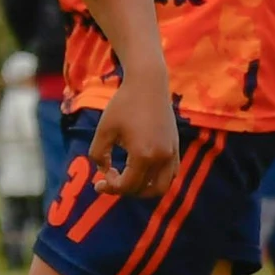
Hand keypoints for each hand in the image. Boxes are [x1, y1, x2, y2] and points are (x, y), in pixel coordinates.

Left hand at [89, 73, 178, 198]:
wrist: (148, 84)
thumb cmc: (123, 105)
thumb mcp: (104, 130)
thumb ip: (98, 155)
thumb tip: (104, 172)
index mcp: (143, 155)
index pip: (128, 186)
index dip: (111, 187)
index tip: (99, 181)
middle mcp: (162, 158)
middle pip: (145, 190)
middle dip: (124, 190)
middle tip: (109, 182)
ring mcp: (172, 153)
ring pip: (162, 187)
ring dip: (143, 190)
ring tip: (126, 181)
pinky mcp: (176, 147)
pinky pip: (170, 175)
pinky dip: (156, 180)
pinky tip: (140, 171)